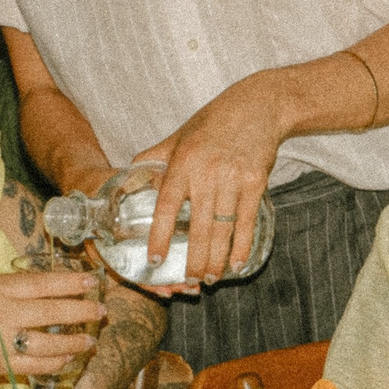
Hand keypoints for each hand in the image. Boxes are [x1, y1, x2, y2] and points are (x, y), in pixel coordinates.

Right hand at [0, 271, 103, 385]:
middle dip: (82, 311)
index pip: (41, 284)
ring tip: (90, 340)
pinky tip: (67, 360)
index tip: (91, 280)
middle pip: (52, 313)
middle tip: (101, 311)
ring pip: (49, 344)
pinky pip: (36, 368)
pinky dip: (55, 364)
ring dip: (75, 343)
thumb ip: (3, 288)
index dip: (71, 282)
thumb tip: (40, 287)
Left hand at [135, 74, 285, 286]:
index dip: (160, 236)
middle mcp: (207, 172)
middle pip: (199, 226)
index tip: (155, 260)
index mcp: (183, 162)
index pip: (167, 206)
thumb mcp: (178, 135)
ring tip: (211, 279)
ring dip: (217, 259)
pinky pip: (247, 221)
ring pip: (223, 229)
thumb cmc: (213, 122)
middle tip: (190, 282)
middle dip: (195, 259)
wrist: (258, 106)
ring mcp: (234, 178)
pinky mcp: (256, 182)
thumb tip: (130, 179)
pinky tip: (237, 263)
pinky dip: (242, 245)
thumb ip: (154, 159)